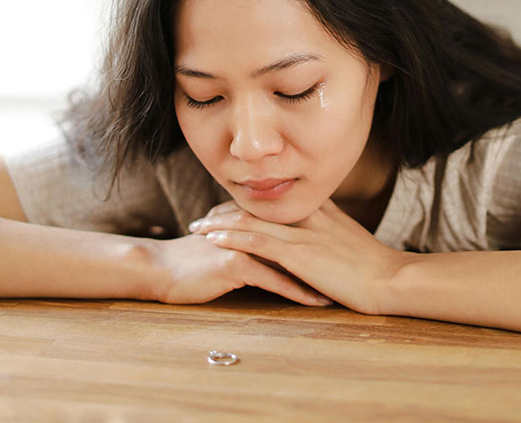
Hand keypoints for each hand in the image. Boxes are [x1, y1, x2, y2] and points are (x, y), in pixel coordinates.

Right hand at [145, 233, 333, 306]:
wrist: (161, 269)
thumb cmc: (196, 261)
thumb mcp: (229, 245)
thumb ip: (255, 239)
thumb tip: (281, 246)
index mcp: (255, 221)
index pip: (296, 226)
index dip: (324, 237)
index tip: (350, 250)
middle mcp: (253, 227)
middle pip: (300, 239)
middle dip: (329, 253)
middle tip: (358, 267)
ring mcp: (245, 242)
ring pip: (292, 259)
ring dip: (320, 273)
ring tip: (346, 287)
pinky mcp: (236, 263)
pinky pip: (274, 279)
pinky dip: (298, 291)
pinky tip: (317, 300)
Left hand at [188, 199, 412, 314]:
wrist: (390, 279)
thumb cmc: (374, 266)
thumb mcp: (350, 238)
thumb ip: (330, 229)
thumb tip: (316, 234)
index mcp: (320, 210)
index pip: (274, 200)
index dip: (246, 203)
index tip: (226, 209)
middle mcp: (307, 215)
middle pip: (257, 205)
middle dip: (226, 210)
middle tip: (203, 217)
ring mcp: (302, 234)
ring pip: (251, 220)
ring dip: (220, 223)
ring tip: (197, 227)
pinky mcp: (300, 254)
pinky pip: (258, 242)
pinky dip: (233, 238)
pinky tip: (213, 240)